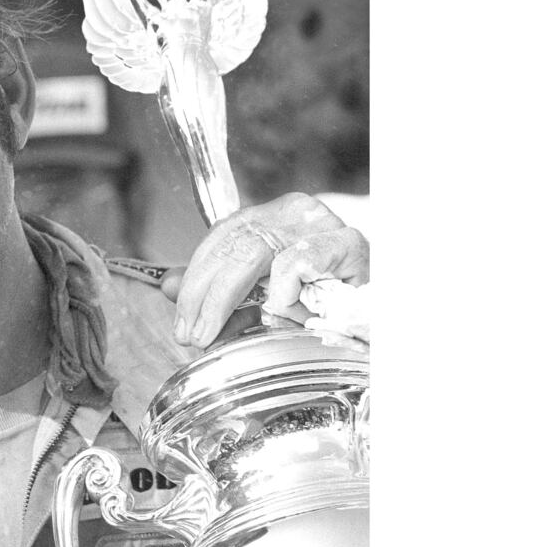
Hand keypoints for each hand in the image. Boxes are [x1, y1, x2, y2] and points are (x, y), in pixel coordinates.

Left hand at [160, 193, 369, 348]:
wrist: (380, 319)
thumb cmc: (323, 308)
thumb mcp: (262, 299)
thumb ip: (218, 292)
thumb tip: (166, 285)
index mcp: (275, 216)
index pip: (222, 235)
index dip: (195, 277)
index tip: (180, 317)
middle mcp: (298, 211)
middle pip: (233, 244)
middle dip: (202, 294)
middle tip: (190, 335)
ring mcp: (325, 224)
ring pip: (256, 252)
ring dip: (229, 300)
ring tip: (216, 333)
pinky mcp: (349, 244)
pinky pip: (295, 264)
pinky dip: (281, 293)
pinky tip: (281, 314)